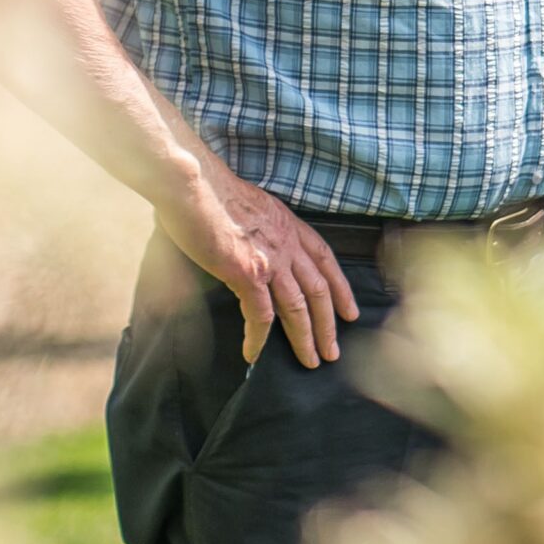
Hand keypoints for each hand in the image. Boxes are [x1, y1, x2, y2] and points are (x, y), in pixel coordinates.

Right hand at [155, 154, 359, 366]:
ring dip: (305, 338)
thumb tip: (259, 249)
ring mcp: (270, 259)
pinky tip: (254, 354)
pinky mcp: (247, 273)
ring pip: (297, 308)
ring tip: (310, 361)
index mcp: (290, 226)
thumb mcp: (254, 206)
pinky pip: (259, 315)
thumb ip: (265, 230)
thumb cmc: (211, 192)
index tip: (350, 312)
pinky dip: (258, 338)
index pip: (326, 261)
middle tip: (333, 351)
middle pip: (318, 291)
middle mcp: (287, 244)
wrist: (192, 183)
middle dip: (329, 324)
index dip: (341, 289)